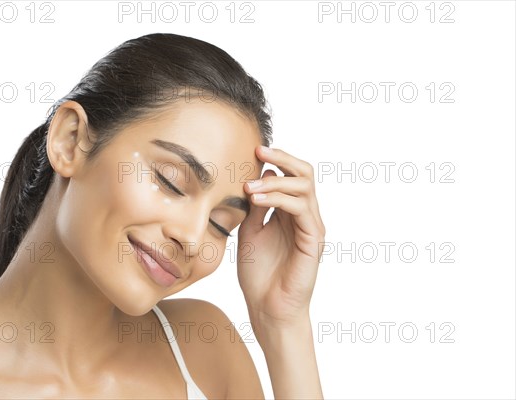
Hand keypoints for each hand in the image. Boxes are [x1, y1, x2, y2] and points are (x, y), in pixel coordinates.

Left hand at [237, 145, 325, 334]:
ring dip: (275, 183)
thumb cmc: (258, 273)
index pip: (291, 175)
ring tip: (248, 188)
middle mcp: (304, 215)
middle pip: (304, 173)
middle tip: (258, 151)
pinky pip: (302, 209)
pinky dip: (279, 199)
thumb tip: (259, 177)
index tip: (251, 151)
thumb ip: (255, 207)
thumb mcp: (249, 231)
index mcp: (290, 212)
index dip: (275, 160)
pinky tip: (256, 201)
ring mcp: (311, 226)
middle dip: (282, 158)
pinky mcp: (313, 239)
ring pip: (304, 187)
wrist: (267, 307)